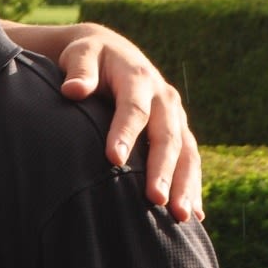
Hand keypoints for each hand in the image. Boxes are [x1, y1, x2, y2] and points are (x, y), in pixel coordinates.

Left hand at [54, 25, 202, 221]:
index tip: (113, 159)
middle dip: (162, 169)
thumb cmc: (90, 57)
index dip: (125, 133)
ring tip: (180, 216)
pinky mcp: (179, 131)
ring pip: (186, 153)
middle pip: (166, 136)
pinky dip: (193, 187)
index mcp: (139, 78)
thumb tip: (73, 89)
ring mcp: (175, 116)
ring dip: (185, 185)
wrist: (112, 52)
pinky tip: (195, 216)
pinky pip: (191, 161)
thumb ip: (80, 72)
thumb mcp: (82, 55)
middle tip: (154, 199)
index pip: (134, 108)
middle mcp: (164, 98)